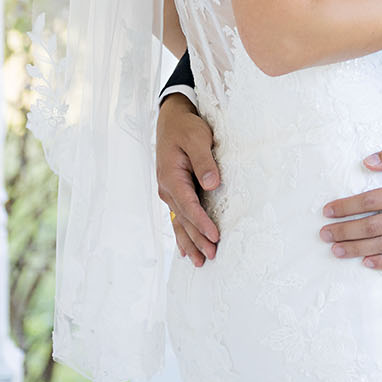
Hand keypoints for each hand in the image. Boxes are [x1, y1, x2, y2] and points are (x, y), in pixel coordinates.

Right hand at [157, 94, 221, 266]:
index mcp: (171, 177)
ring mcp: (169, 192)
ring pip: (179, 221)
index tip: (214, 236)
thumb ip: (204, 161)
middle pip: (183, 219)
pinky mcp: (174, 191)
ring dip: (190, 241)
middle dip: (197, 239)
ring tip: (199, 261)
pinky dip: (182, 233)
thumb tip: (213, 184)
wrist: (171, 120)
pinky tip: (186, 249)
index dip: (201, 223)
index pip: (188, 205)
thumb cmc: (186, 127)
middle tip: (211, 256)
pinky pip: (178, 216)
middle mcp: (167, 189)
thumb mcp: (197, 138)